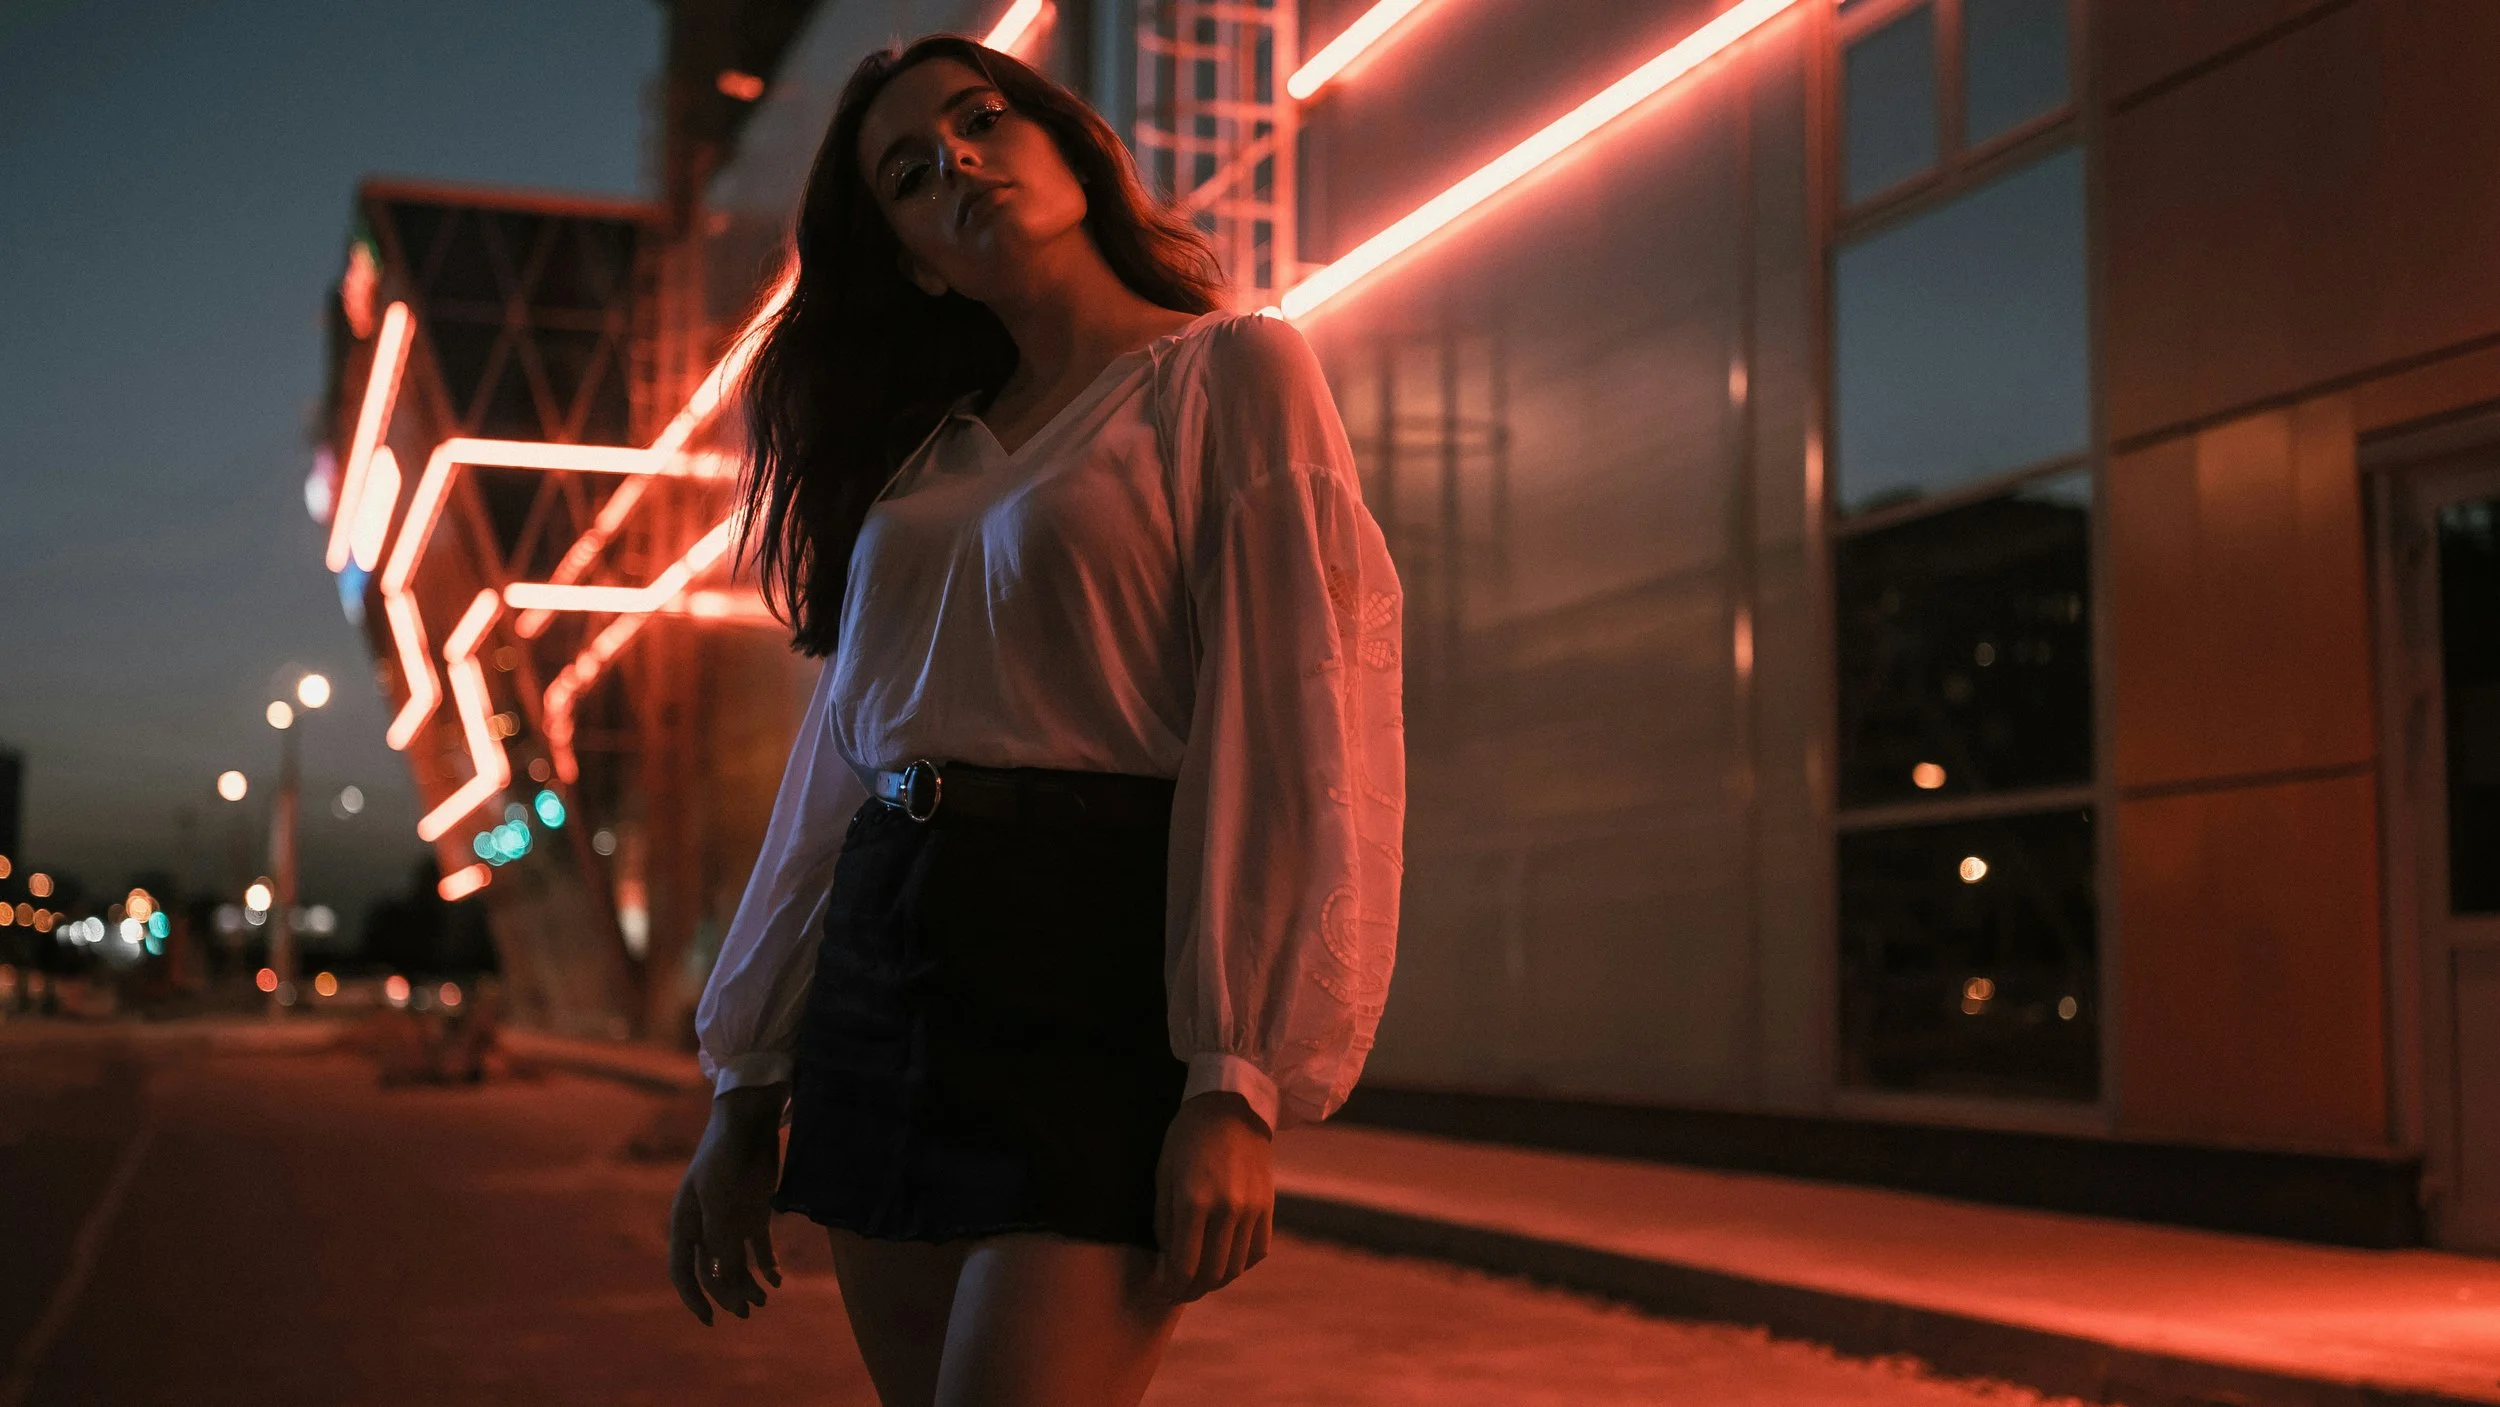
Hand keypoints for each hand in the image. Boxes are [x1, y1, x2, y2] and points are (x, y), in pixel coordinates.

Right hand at [668, 1084, 786, 1324]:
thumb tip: (719, 1276)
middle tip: (746, 1312)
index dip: (693, 1296)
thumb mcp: (719, 1196)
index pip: (683, 1269)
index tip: (709, 1319)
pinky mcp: (755, 1212)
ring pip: (737, 1262)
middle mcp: (706, 1225)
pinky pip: (758, 1247)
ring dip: (748, 1283)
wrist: (750, 1122)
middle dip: (727, 1294)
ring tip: (764, 1300)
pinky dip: (767, 1265)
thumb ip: (719, 1235)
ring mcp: (731, 1219)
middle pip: (714, 1271)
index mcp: (686, 1222)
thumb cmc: (726, 1155)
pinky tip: (778, 1280)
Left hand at [1152, 1090, 1273, 1301]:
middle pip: (1212, 1274)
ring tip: (1199, 1277)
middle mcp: (1227, 1210)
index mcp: (1194, 1201)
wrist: (1232, 1107)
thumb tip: (1167, 1263)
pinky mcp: (1268, 1207)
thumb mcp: (1164, 1175)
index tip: (1160, 1289)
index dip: (1170, 1287)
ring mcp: (1252, 1210)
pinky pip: (1257, 1252)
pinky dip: (1240, 1263)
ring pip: (1236, 1268)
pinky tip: (1224, 1258)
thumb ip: (1165, 1223)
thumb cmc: (1187, 1138)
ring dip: (1215, 1281)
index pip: (1184, 1267)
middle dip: (1191, 1290)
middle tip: (1177, 1290)